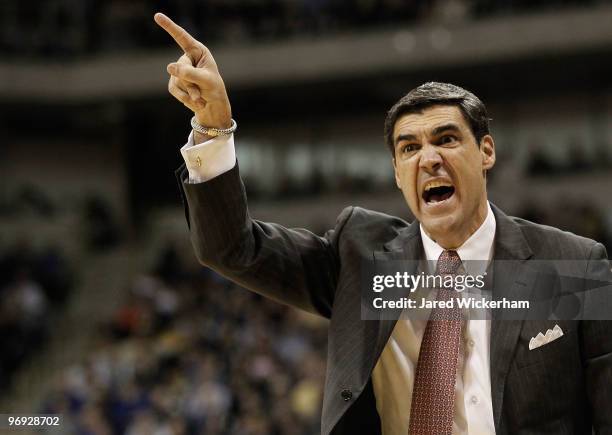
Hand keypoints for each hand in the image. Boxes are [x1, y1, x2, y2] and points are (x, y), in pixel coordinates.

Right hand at [154, 12, 231, 134]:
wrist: (213, 105)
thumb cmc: (214, 88)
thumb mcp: (206, 81)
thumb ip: (189, 73)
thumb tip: (169, 67)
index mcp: (197, 51)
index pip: (181, 37)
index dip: (169, 26)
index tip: (157, 15)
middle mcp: (187, 58)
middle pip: (180, 67)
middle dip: (190, 82)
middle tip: (201, 91)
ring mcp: (178, 71)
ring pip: (176, 80)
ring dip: (190, 92)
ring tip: (200, 97)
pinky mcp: (174, 83)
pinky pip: (174, 89)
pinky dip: (185, 98)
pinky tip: (195, 100)